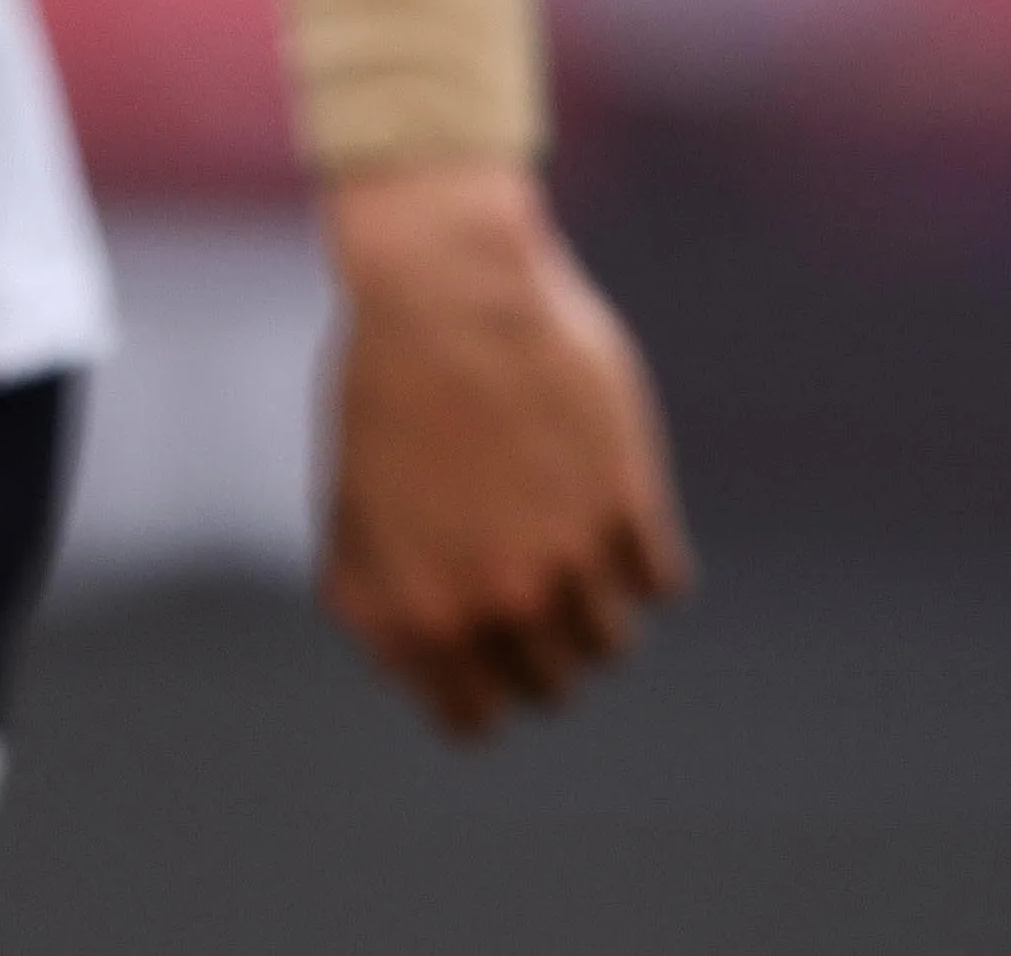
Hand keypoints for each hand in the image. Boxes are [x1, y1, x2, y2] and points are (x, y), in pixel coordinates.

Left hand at [316, 161, 689, 736]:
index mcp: (425, 617)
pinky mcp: (630, 503)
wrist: (447, 288)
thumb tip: (399, 671)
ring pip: (615, 645)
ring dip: (597, 613)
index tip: (488, 657)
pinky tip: (612, 513)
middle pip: (554, 688)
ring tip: (575, 555)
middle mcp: (503, 603)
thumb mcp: (347, 509)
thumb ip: (371, 601)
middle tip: (530, 590)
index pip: (475, 722)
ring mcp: (573, 557)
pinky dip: (644, 562)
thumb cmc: (384, 389)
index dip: (479, 694)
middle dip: (539, 653)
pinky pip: (662, 582)